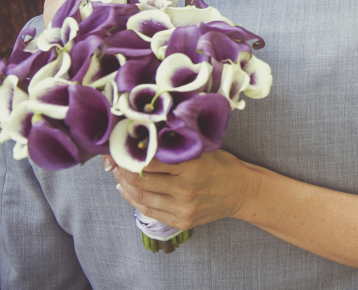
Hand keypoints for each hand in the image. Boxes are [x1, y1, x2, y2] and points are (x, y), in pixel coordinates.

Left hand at [108, 150, 259, 231]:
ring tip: (119, 174)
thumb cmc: (222, 165)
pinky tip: (127, 190)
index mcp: (191, 167)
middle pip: (140, 181)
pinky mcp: (181, 221)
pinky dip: (133, 200)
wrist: (242, 191)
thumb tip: (146, 136)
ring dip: (125, 185)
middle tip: (115, 160)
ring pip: (141, 197)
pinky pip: (149, 211)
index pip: (150, 161)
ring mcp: (182, 208)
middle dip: (122, 170)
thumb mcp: (203, 149)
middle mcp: (185, 189)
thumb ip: (177, 145)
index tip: (121, 146)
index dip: (131, 154)